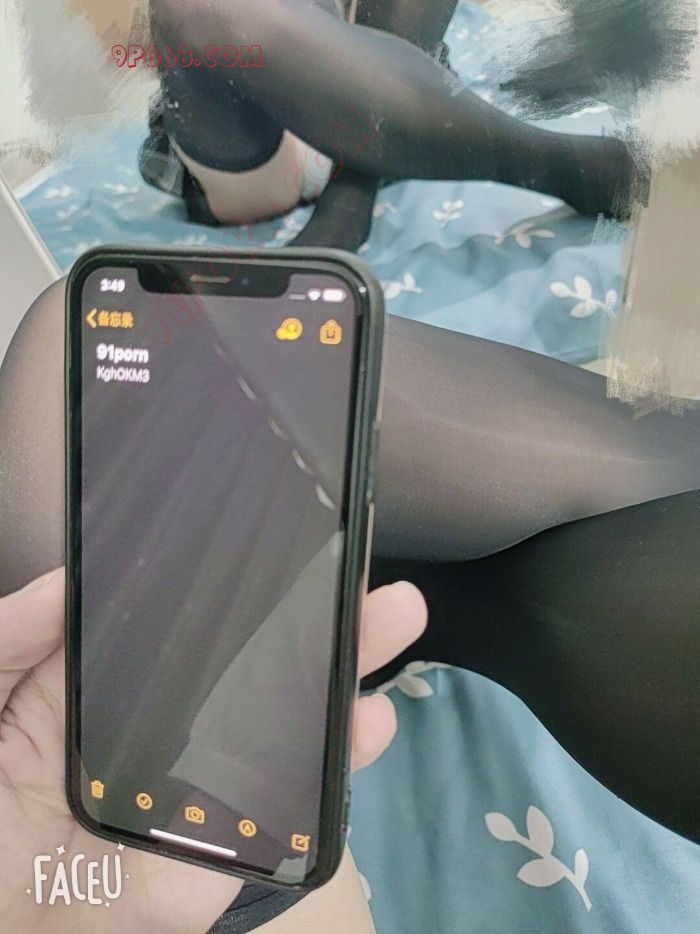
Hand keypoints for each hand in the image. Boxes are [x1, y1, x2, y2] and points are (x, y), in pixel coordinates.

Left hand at [0, 570, 425, 931]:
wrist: (2, 929)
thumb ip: (14, 635)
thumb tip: (75, 579)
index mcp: (111, 681)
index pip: (186, 619)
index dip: (238, 578)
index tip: (287, 534)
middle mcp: (172, 719)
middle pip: (256, 655)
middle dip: (315, 607)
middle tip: (357, 562)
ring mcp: (206, 777)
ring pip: (290, 715)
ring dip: (346, 666)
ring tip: (389, 617)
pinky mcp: (229, 840)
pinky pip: (293, 801)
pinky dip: (341, 762)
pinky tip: (368, 720)